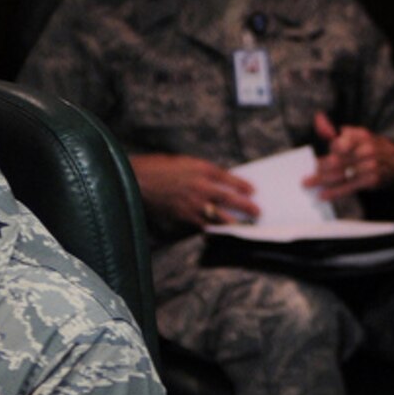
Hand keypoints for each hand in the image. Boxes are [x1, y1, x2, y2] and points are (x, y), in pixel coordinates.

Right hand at [129, 153, 256, 229]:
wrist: (136, 180)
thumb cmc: (156, 168)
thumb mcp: (182, 162)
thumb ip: (201, 171)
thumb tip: (217, 181)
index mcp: (201, 168)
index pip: (229, 178)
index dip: (243, 185)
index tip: (253, 191)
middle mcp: (200, 186)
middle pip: (229, 198)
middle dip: (245, 206)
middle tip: (257, 212)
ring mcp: (193, 203)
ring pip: (219, 216)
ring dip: (232, 222)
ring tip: (242, 226)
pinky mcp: (183, 216)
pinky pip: (203, 225)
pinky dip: (211, 229)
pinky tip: (218, 232)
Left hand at [307, 112, 393, 200]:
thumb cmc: (369, 146)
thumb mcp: (354, 134)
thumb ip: (333, 130)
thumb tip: (318, 120)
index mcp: (360, 136)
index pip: (339, 145)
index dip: (326, 155)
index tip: (314, 163)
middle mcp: (366, 150)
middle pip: (338, 162)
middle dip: (321, 171)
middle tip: (306, 179)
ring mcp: (370, 166)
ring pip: (342, 176)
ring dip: (324, 182)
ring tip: (310, 185)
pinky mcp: (372, 181)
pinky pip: (350, 188)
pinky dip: (335, 192)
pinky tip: (323, 195)